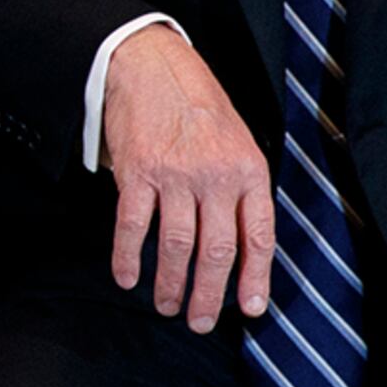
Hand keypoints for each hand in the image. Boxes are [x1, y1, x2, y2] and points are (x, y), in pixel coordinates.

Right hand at [100, 24, 273, 333]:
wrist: (151, 64)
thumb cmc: (196, 103)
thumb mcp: (237, 139)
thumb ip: (241, 186)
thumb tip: (240, 241)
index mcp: (249, 170)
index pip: (258, 237)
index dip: (255, 278)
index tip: (249, 309)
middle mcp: (216, 176)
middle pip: (217, 252)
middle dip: (209, 296)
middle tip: (200, 322)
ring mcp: (175, 175)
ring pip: (177, 247)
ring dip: (171, 285)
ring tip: (166, 306)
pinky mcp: (138, 173)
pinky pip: (133, 228)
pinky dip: (128, 259)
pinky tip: (127, 277)